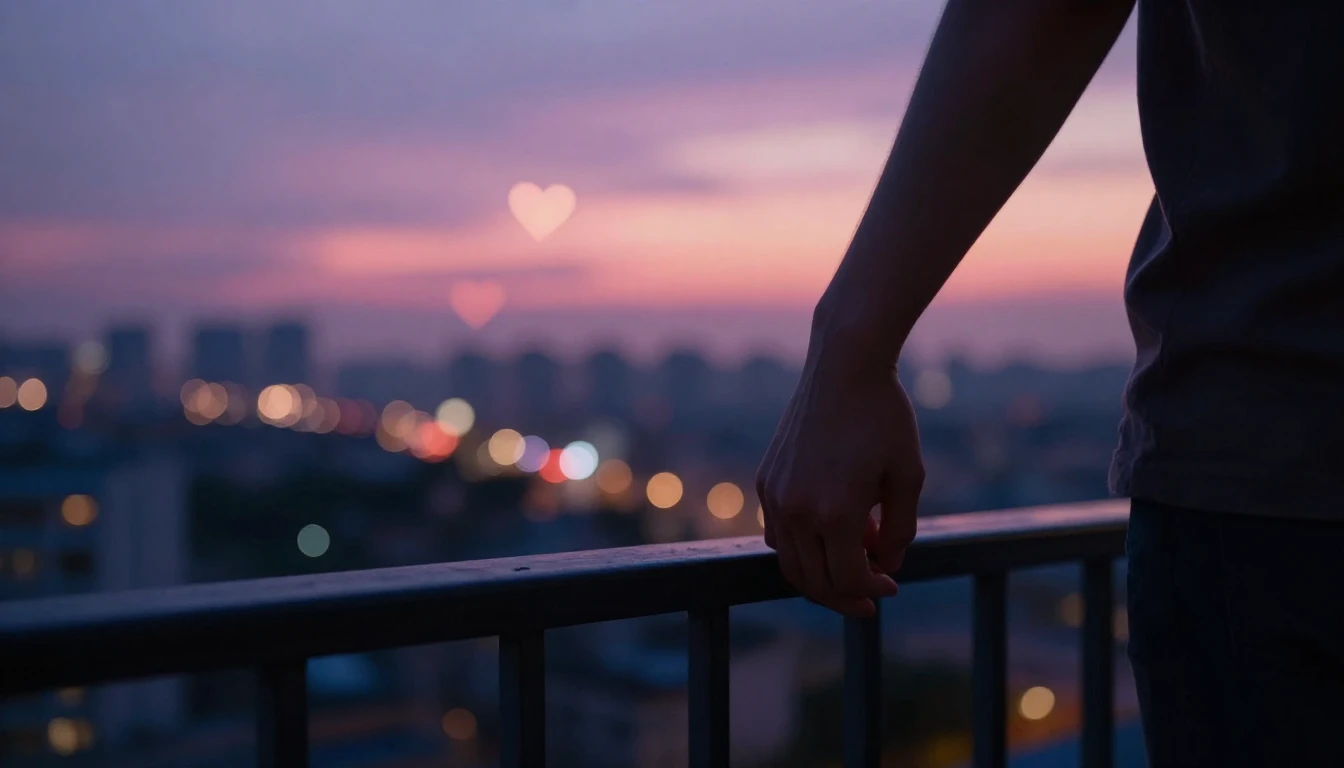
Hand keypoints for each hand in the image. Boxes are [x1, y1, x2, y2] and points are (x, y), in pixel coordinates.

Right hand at [756, 341, 922, 616]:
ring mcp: (775, 496)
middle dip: (844, 596)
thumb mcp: (908, 477)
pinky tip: (832, 531)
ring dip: (821, 573)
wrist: (844, 367)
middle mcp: (796, 510)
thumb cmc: (885, 417)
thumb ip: (900, 530)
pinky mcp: (766, 480)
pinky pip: (778, 532)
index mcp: (835, 513)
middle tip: (870, 597)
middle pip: (813, 581)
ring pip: (789, 562)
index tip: (892, 586)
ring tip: (854, 561)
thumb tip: (886, 564)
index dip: (872, 591)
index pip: (847, 579)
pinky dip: (802, 546)